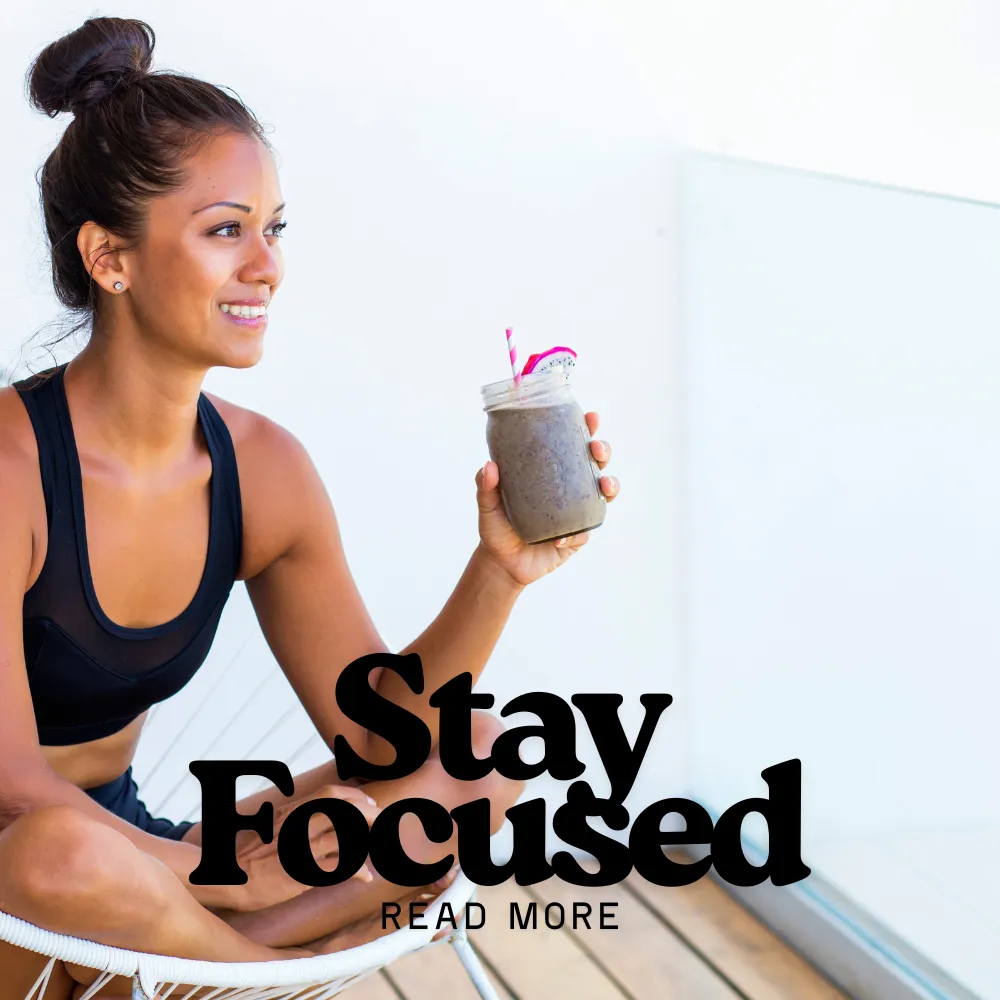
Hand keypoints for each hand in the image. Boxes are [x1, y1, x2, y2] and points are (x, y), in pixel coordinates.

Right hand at [220, 783, 381, 912]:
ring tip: (375, 844)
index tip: (368, 802)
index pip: (329, 793)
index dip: (354, 796)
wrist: (230, 879)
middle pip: (341, 810)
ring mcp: (298, 850)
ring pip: (342, 837)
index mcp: (291, 813)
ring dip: (364, 840)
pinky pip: (335, 869)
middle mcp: (296, 827)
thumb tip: (321, 811)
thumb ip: (297, 816)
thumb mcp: (274, 825)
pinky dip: (356, 871)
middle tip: (379, 818)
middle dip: (366, 812)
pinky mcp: (299, 874)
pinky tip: (365, 876)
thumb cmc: (253, 855)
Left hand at [476, 411, 618, 587]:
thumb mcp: (487, 504)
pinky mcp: (578, 536)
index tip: (591, 417)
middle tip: (596, 449)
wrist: (502, 563)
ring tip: (603, 485)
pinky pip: (585, 531)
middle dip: (603, 451)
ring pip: (604, 493)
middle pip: (595, 463)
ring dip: (610, 485)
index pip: (571, 444)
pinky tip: (563, 537)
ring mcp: (577, 511)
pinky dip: (577, 533)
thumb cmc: (496, 526)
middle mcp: (569, 487)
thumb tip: (489, 466)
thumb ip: (485, 486)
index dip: (585, 429)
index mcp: (551, 472)